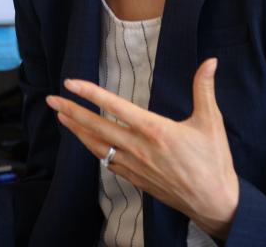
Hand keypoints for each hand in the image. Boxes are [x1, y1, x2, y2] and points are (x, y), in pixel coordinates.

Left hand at [45, 58, 238, 238]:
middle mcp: (138, 147)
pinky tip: (86, 141)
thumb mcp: (211, 122)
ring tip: (61, 116)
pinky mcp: (135, 178)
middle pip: (96, 126)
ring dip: (76, 130)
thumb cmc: (214, 162)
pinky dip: (92, 148)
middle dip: (71, 111)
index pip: (115, 106)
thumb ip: (204, 89)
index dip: (91, 93)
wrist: (214, 203)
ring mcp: (134, 165)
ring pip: (96, 145)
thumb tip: (210, 61)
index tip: (70, 83)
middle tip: (51, 99)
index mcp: (154, 130)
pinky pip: (106, 161)